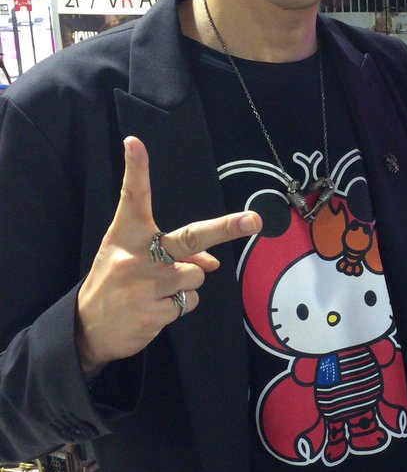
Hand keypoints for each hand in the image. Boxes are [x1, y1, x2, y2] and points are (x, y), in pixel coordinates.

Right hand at [76, 137, 260, 373]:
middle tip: (254, 220)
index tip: (134, 143)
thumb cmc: (115, 282)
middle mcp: (136, 256)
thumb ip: (172, 252)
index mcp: (126, 235)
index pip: (133, 197)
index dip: (135, 169)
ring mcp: (146, 285)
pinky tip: (156, 307)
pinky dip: (180, 304)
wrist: (87, 327)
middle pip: (191, 238)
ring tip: (158, 289)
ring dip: (187, 282)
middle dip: (226, 228)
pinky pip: (189, 301)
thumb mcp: (133, 258)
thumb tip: (213, 263)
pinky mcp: (154, 312)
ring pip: (197, 274)